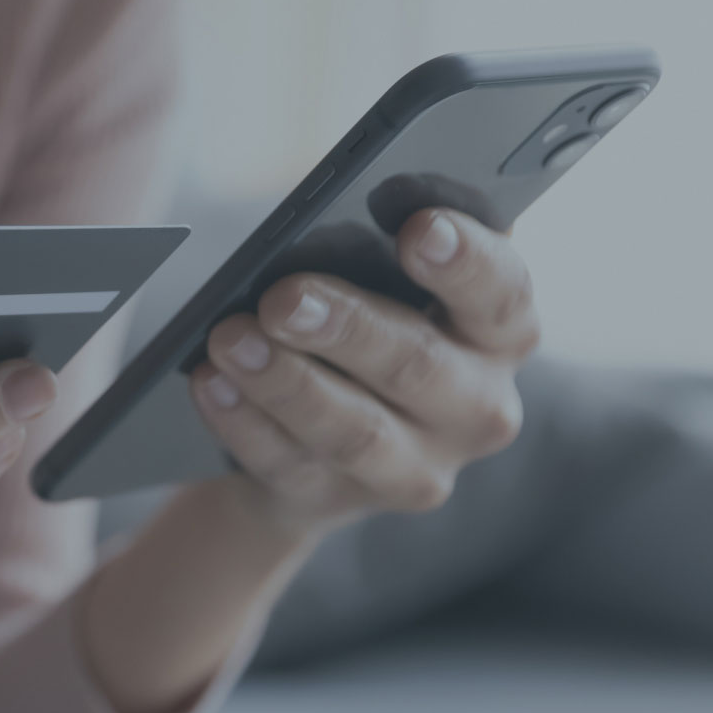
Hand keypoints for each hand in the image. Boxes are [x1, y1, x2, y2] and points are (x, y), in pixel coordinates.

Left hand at [188, 208, 537, 533]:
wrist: (321, 429)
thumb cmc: (365, 316)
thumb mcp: (389, 275)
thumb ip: (382, 241)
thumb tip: (332, 212)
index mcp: (500, 332)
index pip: (502, 293)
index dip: (466, 260)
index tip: (419, 228)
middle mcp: (476, 407)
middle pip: (417, 365)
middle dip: (346, 327)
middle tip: (282, 297)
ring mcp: (413, 467)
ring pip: (353, 430)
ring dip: (285, 382)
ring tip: (229, 338)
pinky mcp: (340, 500)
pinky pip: (287, 464)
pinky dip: (243, 421)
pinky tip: (210, 382)